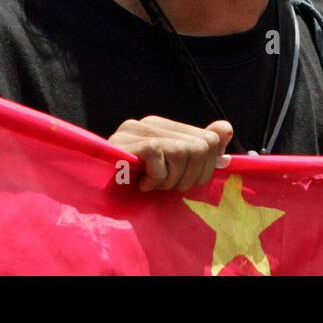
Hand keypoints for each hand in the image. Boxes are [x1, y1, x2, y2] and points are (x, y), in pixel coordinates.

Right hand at [108, 116, 232, 191]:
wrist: (97, 200)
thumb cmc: (136, 188)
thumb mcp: (173, 171)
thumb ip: (200, 150)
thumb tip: (225, 129)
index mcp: (165, 126)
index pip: (210, 138)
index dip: (205, 167)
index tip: (183, 180)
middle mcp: (151, 123)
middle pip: (201, 145)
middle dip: (189, 176)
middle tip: (166, 185)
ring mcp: (135, 131)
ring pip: (183, 151)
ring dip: (171, 180)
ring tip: (153, 185)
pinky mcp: (124, 143)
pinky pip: (159, 155)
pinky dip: (155, 177)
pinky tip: (142, 184)